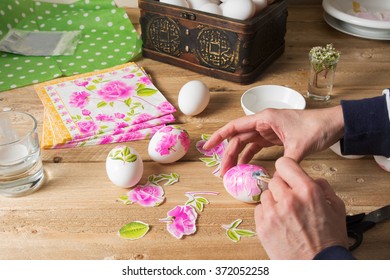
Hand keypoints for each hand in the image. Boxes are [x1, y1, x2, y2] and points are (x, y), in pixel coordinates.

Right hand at [203, 106, 343, 174]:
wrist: (333, 125)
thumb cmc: (316, 128)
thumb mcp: (300, 147)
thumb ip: (285, 164)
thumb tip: (274, 183)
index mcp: (265, 118)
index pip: (235, 126)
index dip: (219, 136)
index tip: (207, 146)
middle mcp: (263, 123)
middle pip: (238, 138)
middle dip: (228, 154)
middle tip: (223, 172)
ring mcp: (268, 130)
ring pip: (246, 143)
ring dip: (238, 157)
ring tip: (231, 173)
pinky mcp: (275, 137)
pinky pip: (257, 147)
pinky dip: (250, 157)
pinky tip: (246, 167)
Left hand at [255, 157, 347, 259]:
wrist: (317, 266)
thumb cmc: (328, 240)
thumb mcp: (336, 208)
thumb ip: (323, 187)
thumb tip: (311, 178)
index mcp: (307, 191)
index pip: (284, 163)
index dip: (286, 169)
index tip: (287, 174)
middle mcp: (288, 199)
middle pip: (274, 180)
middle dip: (282, 188)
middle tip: (290, 200)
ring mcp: (273, 213)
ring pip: (266, 195)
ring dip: (274, 201)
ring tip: (286, 215)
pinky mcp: (262, 226)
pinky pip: (259, 210)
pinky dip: (266, 214)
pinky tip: (279, 223)